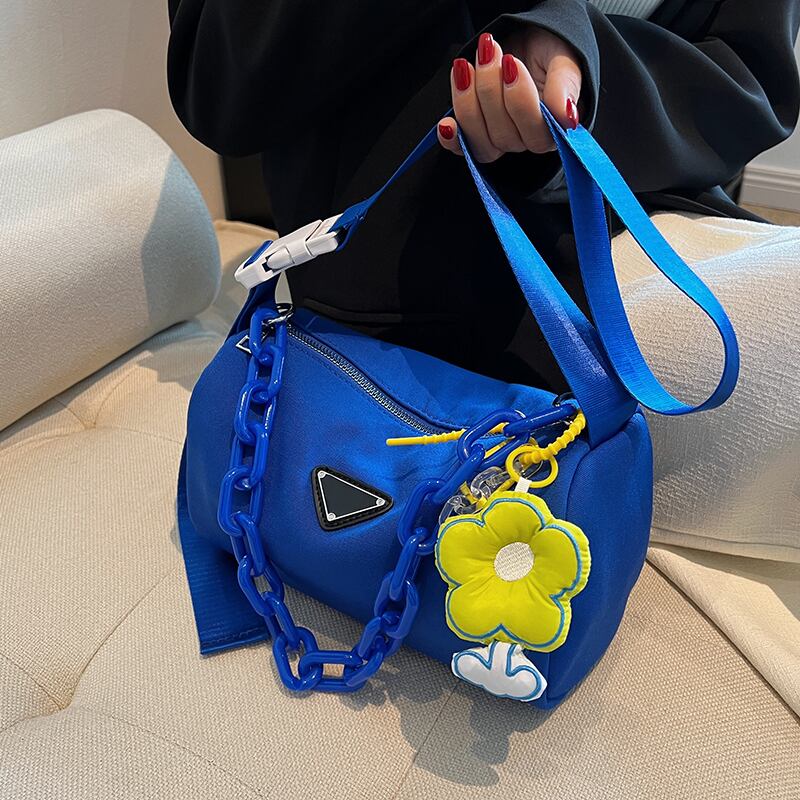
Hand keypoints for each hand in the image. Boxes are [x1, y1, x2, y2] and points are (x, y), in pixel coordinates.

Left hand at [438, 30, 581, 161]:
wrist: (526, 39)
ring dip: (468, 103)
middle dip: (491, 91)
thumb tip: (567, 115)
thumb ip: (566, 87)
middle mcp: (525, 140)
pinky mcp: (474, 135)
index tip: (513, 64)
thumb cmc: (547, 51)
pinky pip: (462, 148)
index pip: (537, 135)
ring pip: (481, 141)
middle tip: (490, 52)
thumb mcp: (563, 60)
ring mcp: (498, 139)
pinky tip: (446, 123)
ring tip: (466, 66)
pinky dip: (452, 138)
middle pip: (505, 137)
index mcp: (554, 128)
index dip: (521, 103)